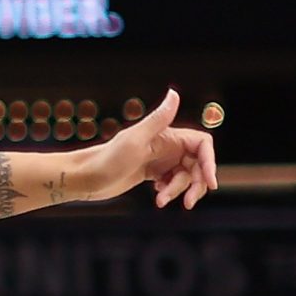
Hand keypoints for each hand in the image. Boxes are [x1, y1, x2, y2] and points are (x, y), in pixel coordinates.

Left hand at [70, 88, 216, 208]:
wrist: (84, 178)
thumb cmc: (107, 159)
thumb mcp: (135, 140)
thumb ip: (158, 119)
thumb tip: (174, 93)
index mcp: (166, 135)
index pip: (202, 144)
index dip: (210, 162)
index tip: (209, 184)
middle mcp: (165, 145)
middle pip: (198, 164)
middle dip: (196, 184)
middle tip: (188, 202)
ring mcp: (159, 159)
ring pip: (186, 176)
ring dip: (179, 191)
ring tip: (161, 200)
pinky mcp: (151, 173)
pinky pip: (173, 183)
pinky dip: (170, 192)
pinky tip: (157, 198)